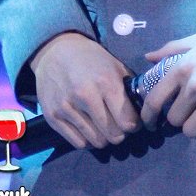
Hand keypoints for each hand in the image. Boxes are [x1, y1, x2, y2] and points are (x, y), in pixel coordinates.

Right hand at [29, 32, 139, 148]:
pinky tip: (88, 127)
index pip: (127, 122)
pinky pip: (79, 143)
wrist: (55, 51)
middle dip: (120, 133)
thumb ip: (128, 88)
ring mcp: (67, 107)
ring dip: (103, 137)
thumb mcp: (114, 65)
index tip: (132, 121)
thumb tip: (142, 109)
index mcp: (105, 81)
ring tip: (102, 125)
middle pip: (114, 136)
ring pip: (97, 142)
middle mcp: (86, 96)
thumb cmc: (90, 58)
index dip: (134, 124)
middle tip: (117, 124)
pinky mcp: (53, 117)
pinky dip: (87, 139)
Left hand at [140, 23, 195, 143]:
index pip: (155, 99)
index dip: (148, 115)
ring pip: (192, 131)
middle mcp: (195, 86)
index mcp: (183, 67)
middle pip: (174, 119)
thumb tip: (148, 57)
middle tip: (191, 110)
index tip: (150, 122)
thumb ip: (172, 49)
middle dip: (181, 117)